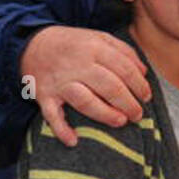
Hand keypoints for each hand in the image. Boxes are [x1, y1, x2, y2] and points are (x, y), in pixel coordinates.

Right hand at [19, 26, 150, 146]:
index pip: (124, 68)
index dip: (139, 84)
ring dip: (105, 114)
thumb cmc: (74, 45)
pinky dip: (61, 129)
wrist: (32, 45)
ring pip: (85, 100)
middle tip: (138, 114)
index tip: (147, 97)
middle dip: (128, 103)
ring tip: (121, 122)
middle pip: (109, 85)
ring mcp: (61, 81)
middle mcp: (78, 65)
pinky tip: (73, 140)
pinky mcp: (44, 95)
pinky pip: (52, 114)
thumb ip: (124, 51)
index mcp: (95, 48)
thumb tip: (144, 72)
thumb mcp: (99, 37)